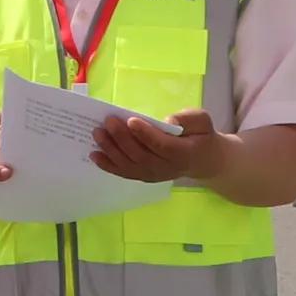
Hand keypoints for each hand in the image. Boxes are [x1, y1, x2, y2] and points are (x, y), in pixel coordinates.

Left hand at [89, 108, 217, 184]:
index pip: (162, 146)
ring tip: (98, 133)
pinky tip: (94, 155)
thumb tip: (167, 122)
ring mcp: (153, 175)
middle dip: (123, 138)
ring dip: (111, 150)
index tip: (131, 120)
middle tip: (108, 121)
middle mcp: (166, 168)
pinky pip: (124, 172)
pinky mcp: (143, 176)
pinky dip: (107, 165)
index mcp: (183, 153)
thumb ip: (188, 119)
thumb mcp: (202, 121)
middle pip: (141, 155)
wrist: (201, 160)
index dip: (146, 134)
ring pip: (129, 165)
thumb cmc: (200, 135)